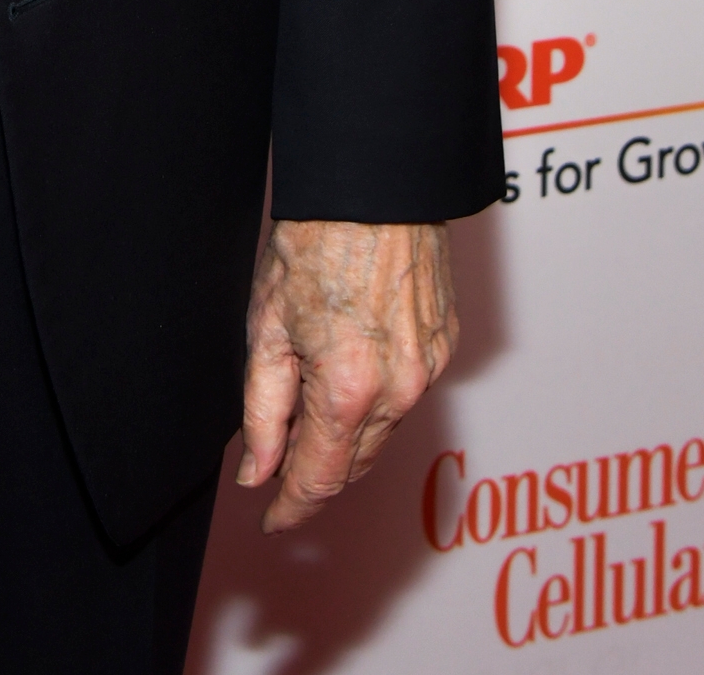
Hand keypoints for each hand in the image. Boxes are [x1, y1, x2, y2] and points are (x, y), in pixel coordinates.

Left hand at [237, 219, 455, 532]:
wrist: (372, 184)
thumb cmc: (315, 240)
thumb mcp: (268, 327)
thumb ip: (263, 411)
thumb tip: (257, 471)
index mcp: (349, 391)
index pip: (320, 479)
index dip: (291, 507)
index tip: (273, 520)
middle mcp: (400, 390)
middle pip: (353, 461)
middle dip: (316, 471)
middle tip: (280, 465)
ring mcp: (429, 368)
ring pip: (382, 431)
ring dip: (347, 434)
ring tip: (309, 402)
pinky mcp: (445, 345)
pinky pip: (408, 393)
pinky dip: (378, 398)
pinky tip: (350, 368)